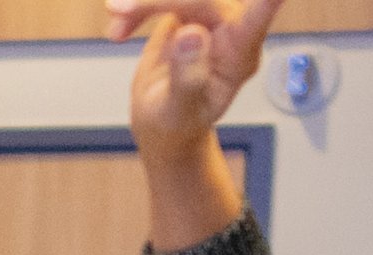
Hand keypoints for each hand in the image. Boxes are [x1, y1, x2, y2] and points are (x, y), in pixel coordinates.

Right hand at [109, 0, 284, 160]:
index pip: (257, 17)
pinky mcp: (192, 7)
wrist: (162, 119)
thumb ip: (187, 78)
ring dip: (146, 1)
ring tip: (115, 20)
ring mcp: (212, 14)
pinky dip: (139, 5)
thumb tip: (192, 34)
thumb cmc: (176, 124)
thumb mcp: (177, 112)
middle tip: (119, 10)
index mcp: (239, 55)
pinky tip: (118, 29)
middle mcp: (231, 27)